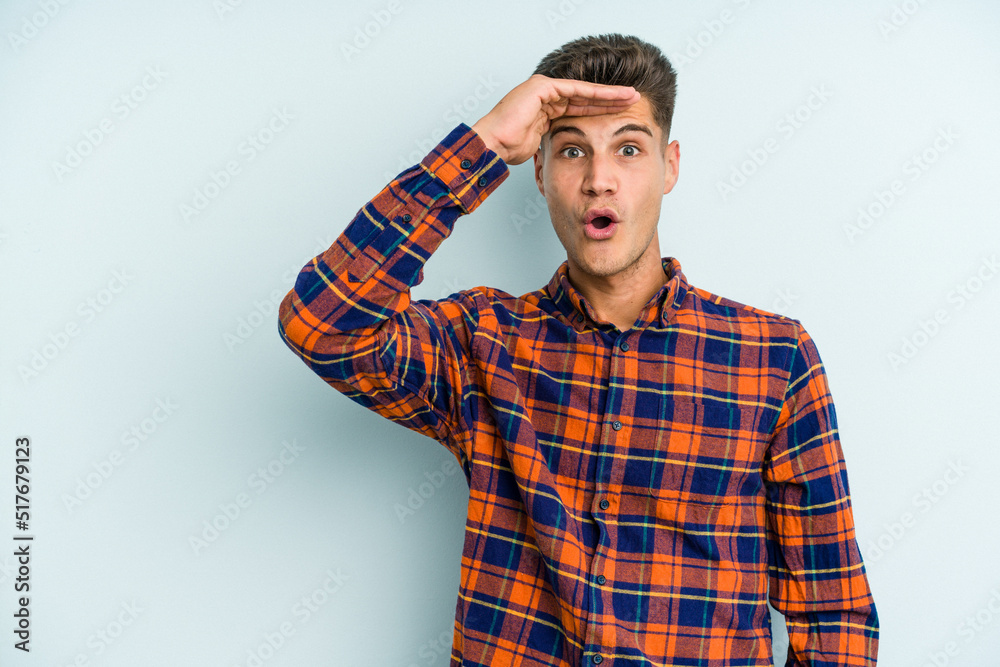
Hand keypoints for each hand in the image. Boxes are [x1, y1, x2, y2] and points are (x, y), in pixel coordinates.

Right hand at [471, 74, 639, 165]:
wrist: (492, 144)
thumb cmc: (509, 149)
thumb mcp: (540, 145)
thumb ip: (554, 141)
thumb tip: (566, 154)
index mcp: (546, 109)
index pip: (580, 108)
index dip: (602, 111)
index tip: (623, 115)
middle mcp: (546, 96)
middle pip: (586, 97)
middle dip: (611, 99)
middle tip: (635, 100)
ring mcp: (543, 88)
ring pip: (584, 91)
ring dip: (609, 94)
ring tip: (632, 96)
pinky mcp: (542, 87)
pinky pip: (576, 90)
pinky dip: (596, 93)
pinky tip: (615, 96)